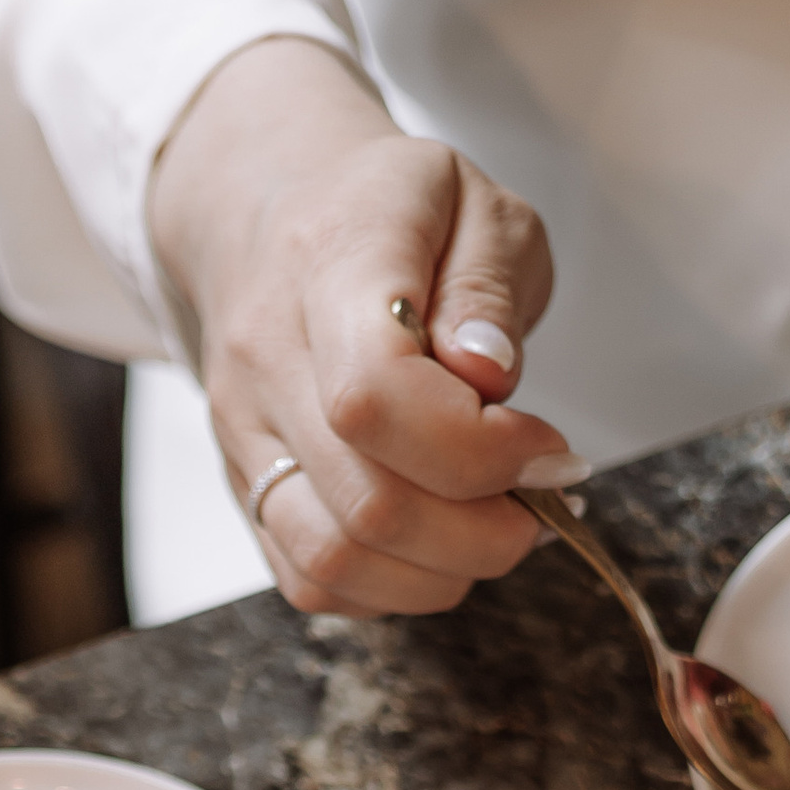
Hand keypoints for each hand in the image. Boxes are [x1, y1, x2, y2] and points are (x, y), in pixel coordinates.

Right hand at [148, 41, 577, 617]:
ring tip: (496, 527)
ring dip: (439, 573)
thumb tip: (488, 381)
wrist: (266, 208)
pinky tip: (440, 542)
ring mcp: (244, 436)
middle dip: (482, 530)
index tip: (545, 446)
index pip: (377, 397)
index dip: (478, 449)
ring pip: (333, 561)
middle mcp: (266, 363)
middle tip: (541, 499)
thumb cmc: (386, 208)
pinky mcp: (246, 487)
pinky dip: (391, 588)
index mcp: (328, 268)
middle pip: (367, 503)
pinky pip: (311, 581)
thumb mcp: (475, 202)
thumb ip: (489, 288)